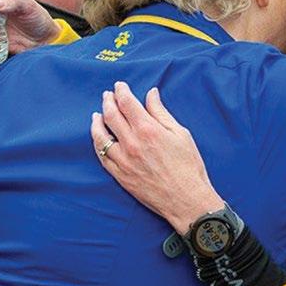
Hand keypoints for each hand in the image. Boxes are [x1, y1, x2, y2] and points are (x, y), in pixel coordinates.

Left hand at [90, 82, 224, 233]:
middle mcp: (131, 143)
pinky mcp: (120, 175)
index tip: (119, 86)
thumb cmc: (189, 166)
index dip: (121, 91)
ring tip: (97, 115)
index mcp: (148, 130)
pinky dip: (98, 143)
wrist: (186, 199)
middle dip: (108, 101)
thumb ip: (161, 113)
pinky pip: (102, 156)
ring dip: (97, 121)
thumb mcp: (180, 134)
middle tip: (107, 95)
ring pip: (101, 136)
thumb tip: (151, 94)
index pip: (127, 103)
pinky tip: (98, 138)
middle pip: (111, 115)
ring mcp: (123, 160)